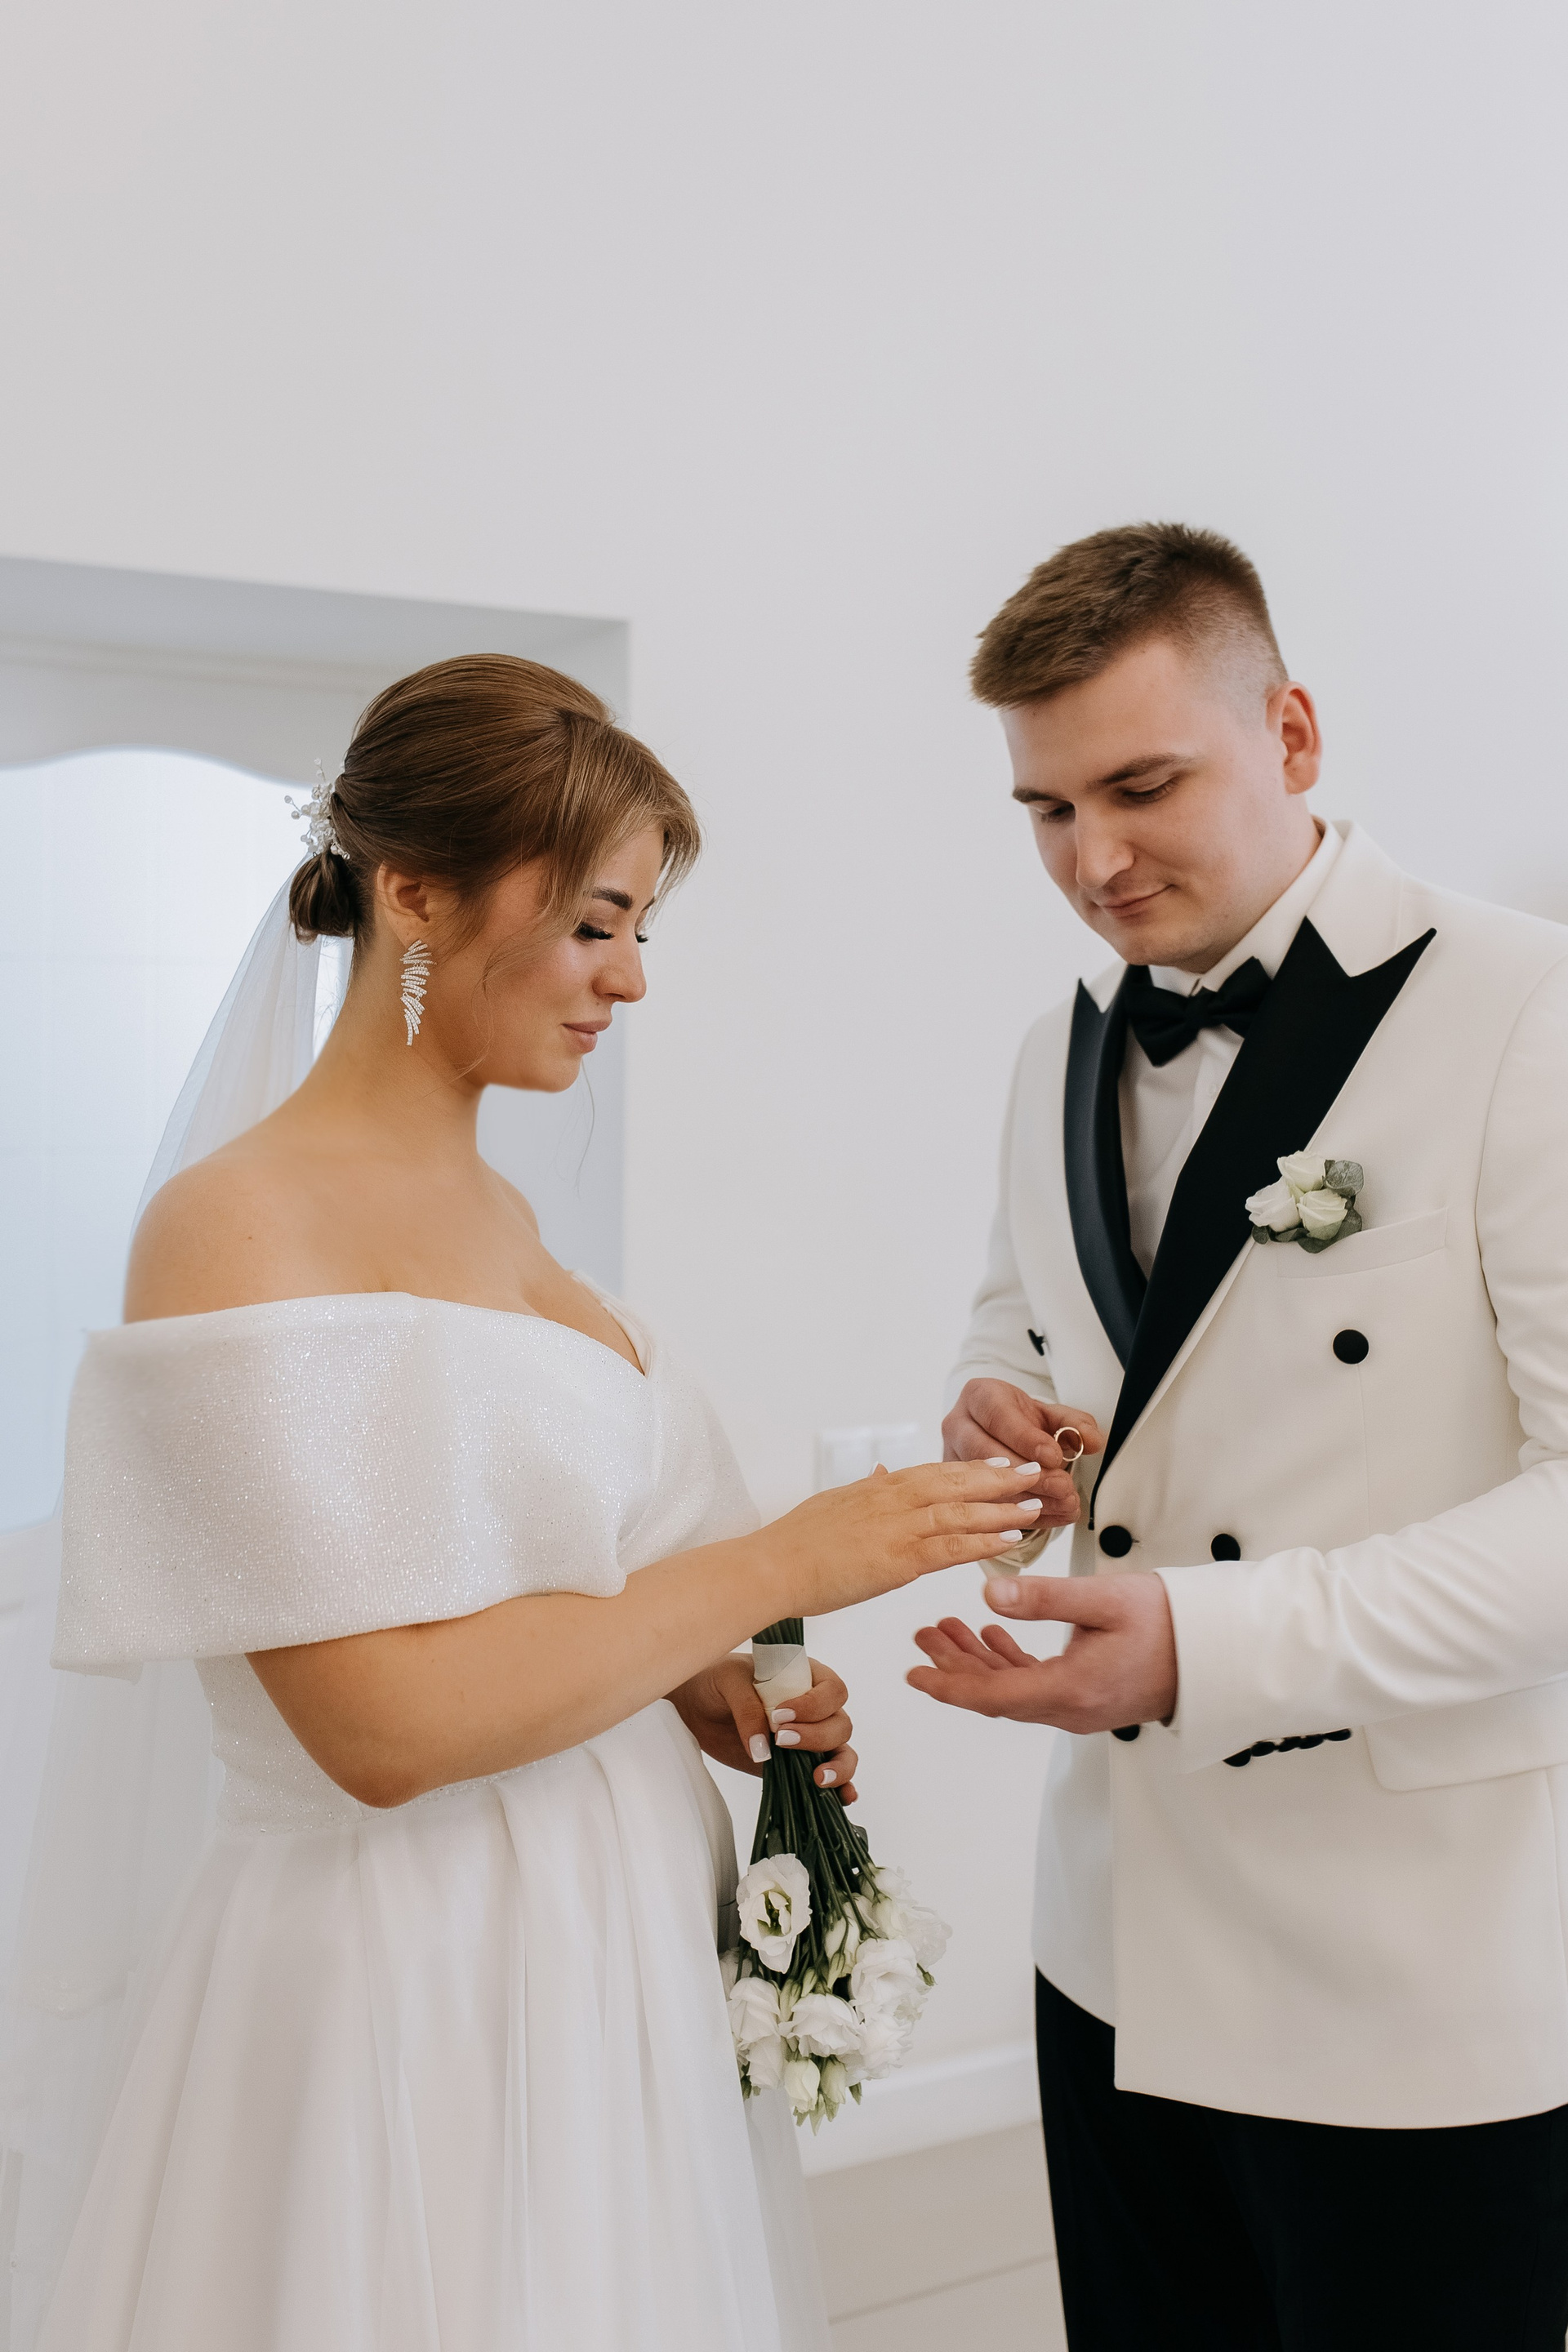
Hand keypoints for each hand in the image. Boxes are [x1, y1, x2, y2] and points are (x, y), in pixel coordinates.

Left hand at [669, 1654, 859, 1801]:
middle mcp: (815, 1708)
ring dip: (838, 1766)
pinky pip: (830, 1776)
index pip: (833, 1690)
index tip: (781, 1715)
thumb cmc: (717, 1681)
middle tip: (781, 1740)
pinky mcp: (798, 1765)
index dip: (815, 1706)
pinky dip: (841, 1787)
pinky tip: (842, 1798)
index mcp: (806, 1677)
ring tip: (817, 1778)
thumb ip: (748, 1710)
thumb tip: (763, 1751)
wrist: (696, 1706)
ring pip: (842, 1751)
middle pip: (840, 1724)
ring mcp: (809, 1738)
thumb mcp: (730, 1681)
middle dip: (817, 1737)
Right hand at [763, 1459, 1045, 1617]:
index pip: (935, 1471)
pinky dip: (984, 1542)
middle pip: (956, 1482)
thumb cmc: (794, 1544)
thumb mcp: (834, 1503)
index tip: (1001, 1461)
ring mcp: (895, 1528)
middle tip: (1035, 1473)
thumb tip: (882, 1472)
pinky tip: (1010, 1541)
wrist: (771, 1567)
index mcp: (878, 1488)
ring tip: (1036, 1505)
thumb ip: (865, 1490)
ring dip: (1002, 1509)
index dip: (972, 1465)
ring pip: (961, 1512)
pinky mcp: (897, 1559)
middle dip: (999, 1477)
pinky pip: (951, 1548)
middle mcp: (891, 1500)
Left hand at [905, 1571, 1176, 1732]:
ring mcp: (1080, 1706)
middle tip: (923, 1635)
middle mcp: (1071, 1708)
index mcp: (1069, 1690)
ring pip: (1013, 1690)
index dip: (947, 1686)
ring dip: (978, 1662)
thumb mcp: (1102, 1600)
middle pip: (996, 1695)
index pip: (992, 1697)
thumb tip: (990, 1597)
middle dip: (954, 1667)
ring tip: (947, 1630)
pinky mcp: (1090, 1696)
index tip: (912, 1675)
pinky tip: (993, 1636)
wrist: (1217, 1651)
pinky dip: (1009, 1662)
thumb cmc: (1167, 1623)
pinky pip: (1036, 1685)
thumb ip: (1043, 1598)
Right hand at [942, 1381, 1104, 1528]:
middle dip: (1027, 1475)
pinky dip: (1021, 1516)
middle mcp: (958, 1426)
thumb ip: (1074, 1424)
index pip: (997, 1416)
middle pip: (984, 1452)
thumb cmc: (1021, 1422)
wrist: (999, 1433)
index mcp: (979, 1396)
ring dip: (1025, 1500)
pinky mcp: (955, 1489)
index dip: (1027, 1439)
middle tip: (1062, 1486)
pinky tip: (1048, 1515)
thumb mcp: (1050, 1416)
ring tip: (1061, 1503)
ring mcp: (951, 1459)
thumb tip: (1090, 1440)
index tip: (1055, 1456)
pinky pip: (984, 1506)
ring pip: (980, 1484)